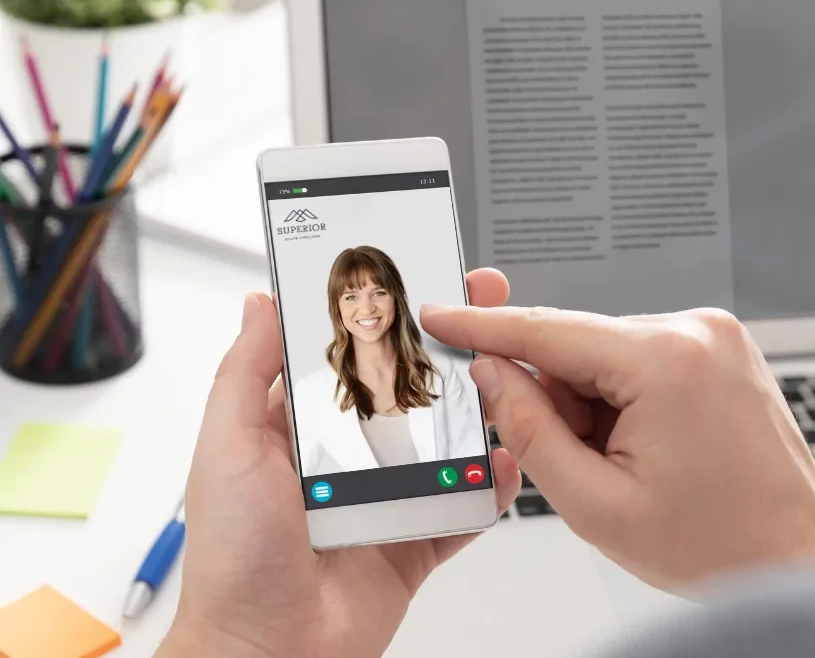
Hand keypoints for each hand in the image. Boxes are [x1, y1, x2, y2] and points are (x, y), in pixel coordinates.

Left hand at [157, 269, 520, 657]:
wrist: (269, 655)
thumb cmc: (234, 559)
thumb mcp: (228, 448)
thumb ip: (245, 372)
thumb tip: (260, 302)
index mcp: (301, 425)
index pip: (349, 352)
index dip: (384, 314)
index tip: (419, 278)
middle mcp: (348, 454)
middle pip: (409, 388)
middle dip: (448, 351)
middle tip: (483, 314)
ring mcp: (387, 494)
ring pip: (445, 441)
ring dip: (477, 412)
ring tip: (504, 382)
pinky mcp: (417, 536)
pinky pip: (465, 505)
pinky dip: (490, 488)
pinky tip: (504, 465)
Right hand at [421, 306, 814, 590]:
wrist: (795, 555)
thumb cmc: (718, 542)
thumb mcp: (597, 504)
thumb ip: (530, 431)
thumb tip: (494, 374)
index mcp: (666, 363)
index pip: (548, 331)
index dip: (484, 326)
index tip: (443, 316)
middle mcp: (696, 332)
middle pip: (577, 348)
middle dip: (561, 402)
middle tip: (588, 464)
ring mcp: (713, 335)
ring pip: (606, 355)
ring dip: (595, 406)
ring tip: (633, 464)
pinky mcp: (718, 346)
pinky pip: (639, 358)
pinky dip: (623, 398)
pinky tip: (648, 445)